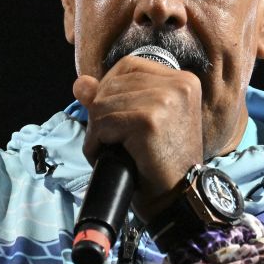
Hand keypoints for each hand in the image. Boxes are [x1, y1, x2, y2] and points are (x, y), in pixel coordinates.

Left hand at [73, 56, 203, 221]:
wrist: (177, 198)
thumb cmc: (162, 163)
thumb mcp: (142, 121)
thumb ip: (112, 96)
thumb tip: (80, 83)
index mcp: (183, 80)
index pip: (128, 65)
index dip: (110, 90)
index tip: (117, 119)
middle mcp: (179, 84)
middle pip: (111, 84)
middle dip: (101, 114)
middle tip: (114, 142)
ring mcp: (165, 101)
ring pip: (102, 103)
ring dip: (97, 131)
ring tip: (112, 150)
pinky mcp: (148, 121)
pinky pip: (102, 123)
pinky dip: (97, 143)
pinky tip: (109, 156)